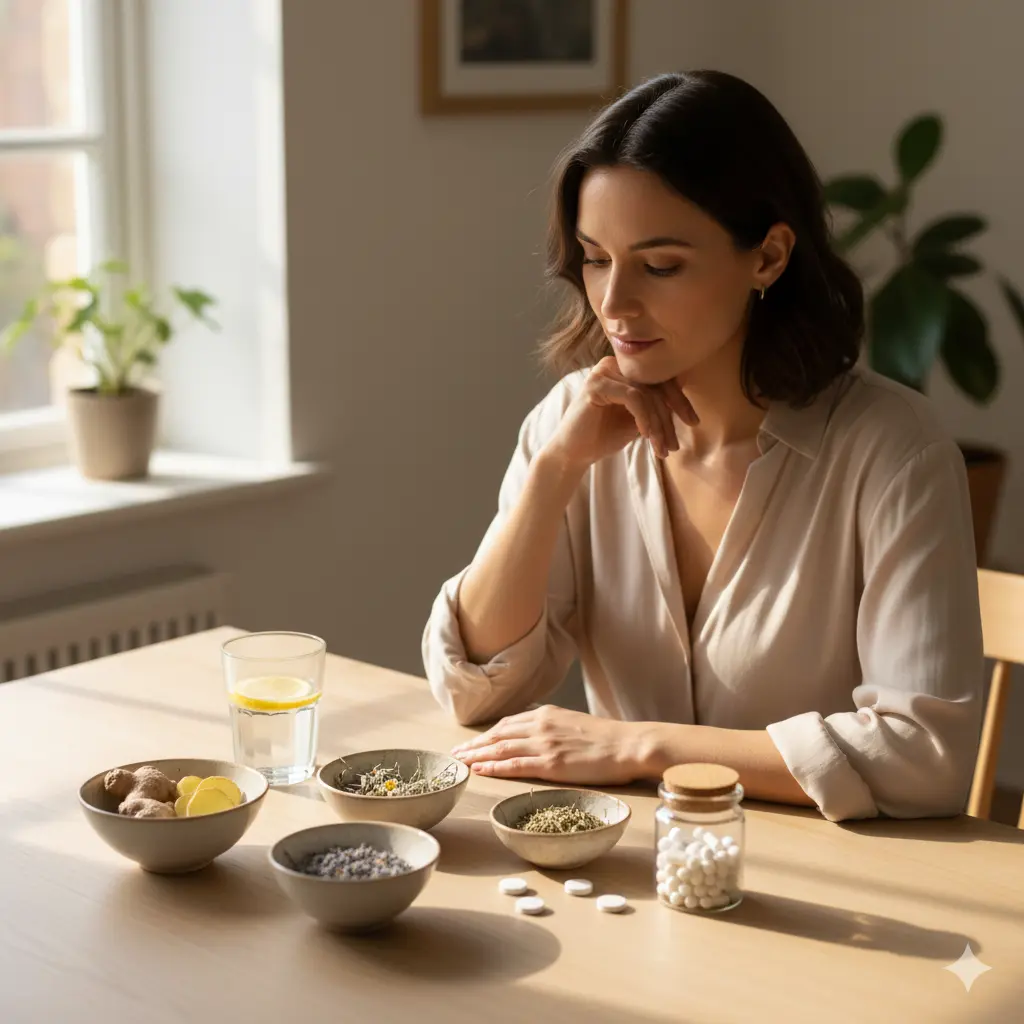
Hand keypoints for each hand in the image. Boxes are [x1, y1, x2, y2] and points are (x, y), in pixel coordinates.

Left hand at [450, 705, 644, 784]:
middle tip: (456, 755)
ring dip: (477, 756)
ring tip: (460, 764)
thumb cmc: (608, 738)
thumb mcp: (574, 723)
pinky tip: (479, 771)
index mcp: (546, 714)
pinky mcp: (551, 764)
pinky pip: (514, 766)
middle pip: (498, 735)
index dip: (486, 735)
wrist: (629, 744)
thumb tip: (536, 735)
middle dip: (474, 745)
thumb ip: (552, 727)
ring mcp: (544, 744)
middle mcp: (540, 725)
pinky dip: (493, 768)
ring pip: (500, 749)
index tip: (471, 743)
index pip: (507, 724)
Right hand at [543, 356, 697, 468]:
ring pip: (647, 394)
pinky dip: (644, 418)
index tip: (693, 422)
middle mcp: (614, 364)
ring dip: (658, 424)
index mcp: (625, 370)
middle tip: (675, 444)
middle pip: (656, 385)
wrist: (574, 453)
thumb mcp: (638, 420)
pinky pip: (633, 397)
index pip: (661, 379)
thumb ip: (656, 407)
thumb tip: (686, 404)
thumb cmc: (604, 436)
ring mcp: (604, 371)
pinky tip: (646, 436)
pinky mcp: (597, 384)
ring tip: (662, 448)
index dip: (680, 400)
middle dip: (670, 417)